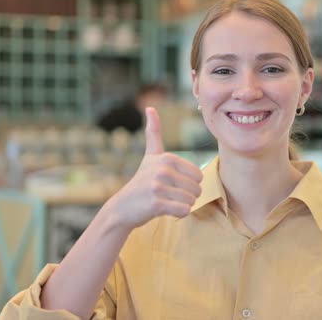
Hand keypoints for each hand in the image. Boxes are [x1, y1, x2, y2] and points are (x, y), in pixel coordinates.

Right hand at [105, 107, 202, 230]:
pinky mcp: (156, 204)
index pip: (199, 176)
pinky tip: (165, 211)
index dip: (189, 184)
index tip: (172, 184)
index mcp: (167, 158)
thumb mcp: (150, 156)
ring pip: (191, 201)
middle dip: (187, 196)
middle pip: (197, 189)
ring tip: (166, 202)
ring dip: (182, 205)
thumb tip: (150, 108)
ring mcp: (158, 187)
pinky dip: (179, 214)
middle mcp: (163, 170)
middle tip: (169, 195)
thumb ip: (153, 133)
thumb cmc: (142, 181)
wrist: (122, 207)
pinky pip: (184, 211)